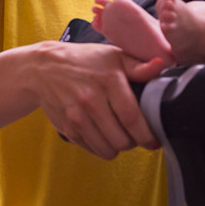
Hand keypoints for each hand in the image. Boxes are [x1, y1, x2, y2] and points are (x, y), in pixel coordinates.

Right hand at [28, 41, 164, 157]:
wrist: (44, 68)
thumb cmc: (84, 60)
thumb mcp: (113, 56)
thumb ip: (138, 66)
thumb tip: (160, 66)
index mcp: (109, 81)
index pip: (131, 118)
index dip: (146, 135)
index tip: (153, 141)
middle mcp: (92, 101)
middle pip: (121, 140)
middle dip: (134, 142)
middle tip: (136, 134)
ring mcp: (77, 117)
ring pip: (107, 149)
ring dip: (117, 146)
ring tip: (119, 133)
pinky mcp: (67, 128)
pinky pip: (92, 149)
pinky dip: (101, 146)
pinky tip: (102, 132)